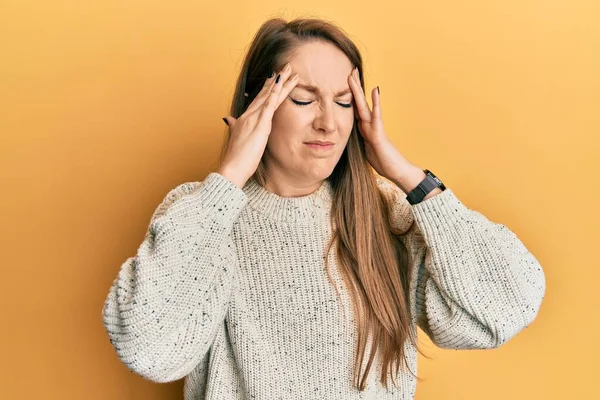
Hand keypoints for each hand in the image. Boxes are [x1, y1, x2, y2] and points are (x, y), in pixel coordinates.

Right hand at [217, 63, 298, 187]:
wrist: (232, 168)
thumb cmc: (236, 158)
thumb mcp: (236, 139)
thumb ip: (234, 127)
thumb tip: (229, 119)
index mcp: (245, 119)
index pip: (259, 100)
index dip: (268, 87)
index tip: (274, 77)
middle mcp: (249, 115)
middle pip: (265, 94)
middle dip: (277, 80)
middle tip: (286, 67)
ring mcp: (254, 119)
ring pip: (270, 96)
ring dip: (281, 82)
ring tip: (289, 70)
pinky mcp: (260, 125)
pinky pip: (269, 105)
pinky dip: (275, 93)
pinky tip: (281, 83)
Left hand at [347, 67, 418, 189]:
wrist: (398, 172)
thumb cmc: (383, 162)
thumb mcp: (366, 150)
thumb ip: (361, 140)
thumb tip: (353, 136)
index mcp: (365, 129)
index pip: (355, 110)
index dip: (349, 97)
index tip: (344, 83)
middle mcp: (370, 125)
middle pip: (359, 103)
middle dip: (353, 87)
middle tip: (349, 70)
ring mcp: (375, 128)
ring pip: (365, 106)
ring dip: (358, 91)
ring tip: (354, 75)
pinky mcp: (379, 135)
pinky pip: (377, 117)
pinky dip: (376, 103)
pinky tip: (375, 90)